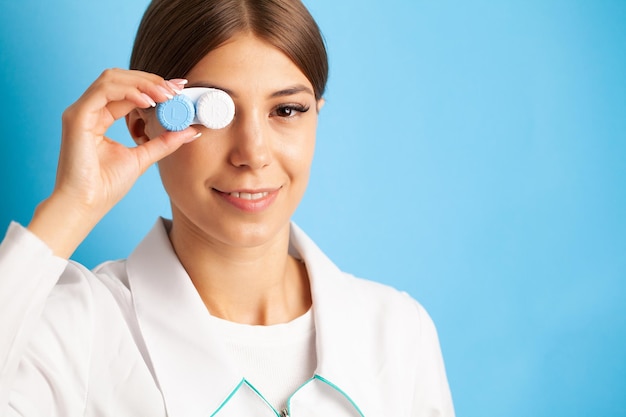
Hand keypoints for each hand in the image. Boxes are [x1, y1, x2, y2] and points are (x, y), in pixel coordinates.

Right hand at [28, 69, 198, 256]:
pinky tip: (148, 102)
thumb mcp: (141, 158)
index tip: (178, 89)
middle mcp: (89, 111)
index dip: (153, 86)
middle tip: (176, 89)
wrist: (85, 206)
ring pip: (111, 79)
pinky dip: (128, 92)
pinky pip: (104, 91)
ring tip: (165, 96)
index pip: (128, 91)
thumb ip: (163, 142)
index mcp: (100, 118)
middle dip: (150, 80)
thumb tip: (190, 131)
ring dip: (142, 83)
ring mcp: (80, 112)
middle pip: (119, 78)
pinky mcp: (76, 117)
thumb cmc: (105, 187)